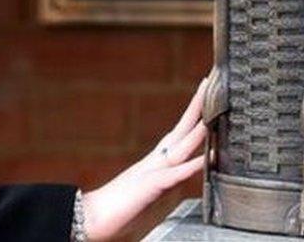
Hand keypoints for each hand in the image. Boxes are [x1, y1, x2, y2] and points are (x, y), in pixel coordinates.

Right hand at [81, 77, 207, 240]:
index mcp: (155, 166)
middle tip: (209, 83)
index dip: (194, 118)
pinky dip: (191, 166)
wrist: (89, 219)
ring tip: (213, 111)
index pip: (179, 137)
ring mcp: (151, 174)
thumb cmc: (116, 213)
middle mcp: (154, 165)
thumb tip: (176, 182)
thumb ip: (162, 186)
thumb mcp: (147, 196)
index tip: (205, 99)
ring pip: (180, 148)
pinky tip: (205, 157)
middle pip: (181, 132)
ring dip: (198, 130)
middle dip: (197, 108)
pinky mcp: (148, 189)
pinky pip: (174, 176)